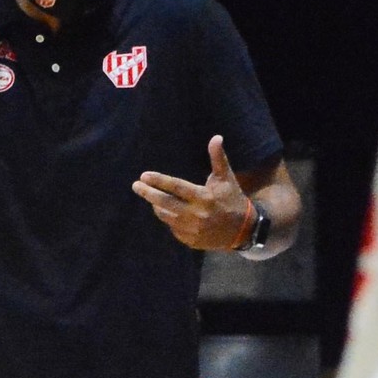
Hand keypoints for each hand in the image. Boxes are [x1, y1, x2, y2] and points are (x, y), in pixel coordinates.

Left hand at [133, 135, 253, 250]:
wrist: (242, 230)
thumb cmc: (232, 199)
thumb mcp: (226, 178)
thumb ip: (218, 158)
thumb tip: (216, 137)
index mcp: (204, 197)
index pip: (176, 187)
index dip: (159, 181)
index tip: (144, 176)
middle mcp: (196, 215)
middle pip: (165, 203)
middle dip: (148, 194)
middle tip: (136, 186)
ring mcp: (192, 230)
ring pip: (166, 216)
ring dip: (156, 205)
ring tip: (150, 196)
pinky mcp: (190, 241)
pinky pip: (172, 228)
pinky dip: (168, 218)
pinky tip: (166, 210)